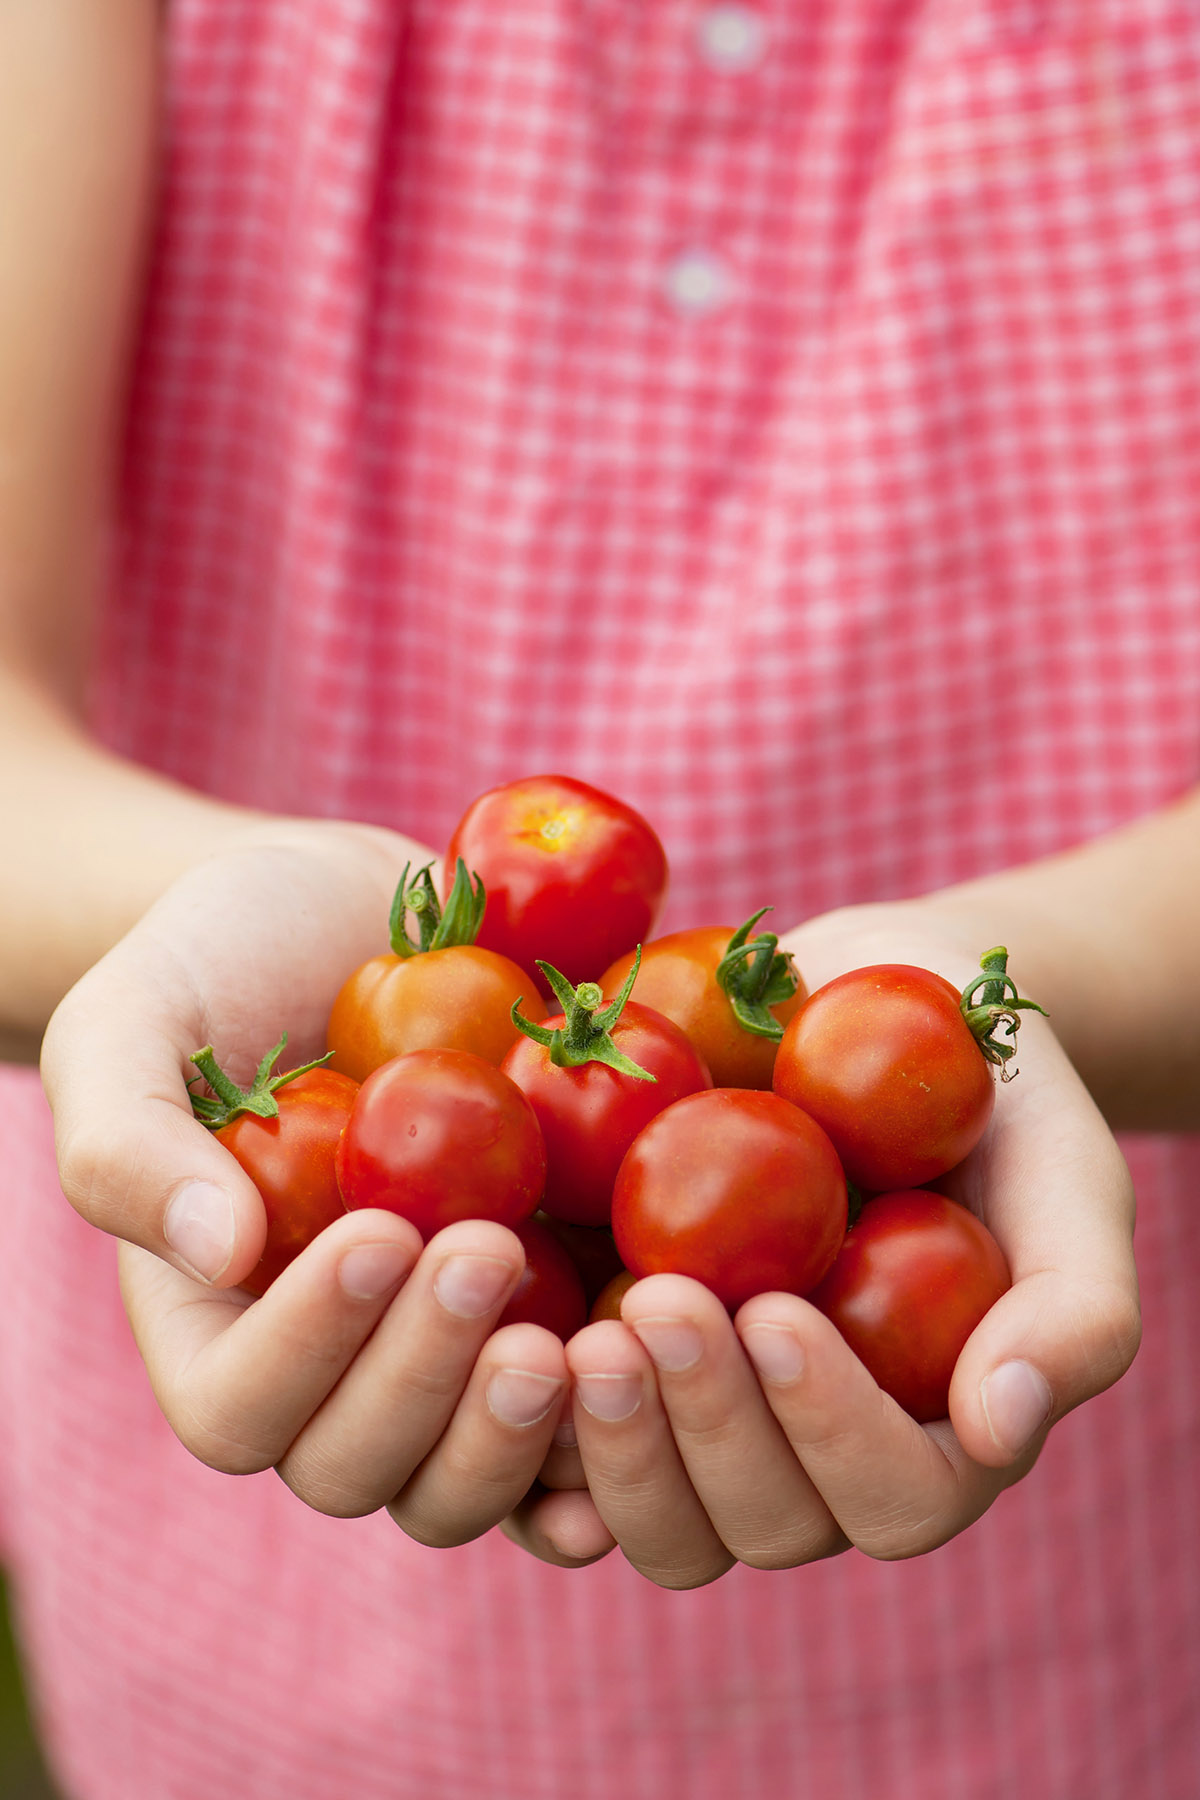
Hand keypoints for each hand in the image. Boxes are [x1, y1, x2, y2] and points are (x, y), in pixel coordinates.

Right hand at [42, 822, 568, 1539]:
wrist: (360, 917)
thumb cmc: (226, 957)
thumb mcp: (134, 1015)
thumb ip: (129, 1137)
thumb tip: (215, 1254)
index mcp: (215, 1324)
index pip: (241, 1408)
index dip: (307, 1350)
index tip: (376, 1231)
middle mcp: (328, 1371)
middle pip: (362, 1469)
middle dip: (427, 1382)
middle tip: (487, 1250)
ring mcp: (439, 1361)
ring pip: (471, 1482)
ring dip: (524, 1430)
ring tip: (591, 1321)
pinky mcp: (537, 1324)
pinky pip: (574, 1437)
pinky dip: (616, 1430)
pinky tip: (662, 1358)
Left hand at [503, 899, 1139, 1583]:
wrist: (876, 1015)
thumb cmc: (990, 1097)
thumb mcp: (1065, 1175)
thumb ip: (1073, 1307)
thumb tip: (997, 1428)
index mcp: (930, 1438)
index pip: (892, 1499)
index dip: (830, 1431)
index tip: (776, 1310)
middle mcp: (813, 1459)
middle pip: (757, 1523)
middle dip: (702, 1430)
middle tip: (656, 1307)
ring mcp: (708, 1429)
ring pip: (652, 1515)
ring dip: (607, 1445)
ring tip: (571, 1328)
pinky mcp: (620, 1375)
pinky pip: (554, 1453)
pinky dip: (518, 1427)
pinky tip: (491, 1344)